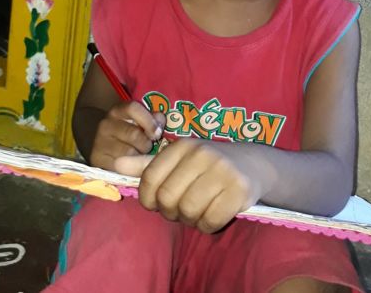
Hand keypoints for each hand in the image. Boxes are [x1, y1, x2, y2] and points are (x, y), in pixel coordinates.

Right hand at [90, 101, 164, 171]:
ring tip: (139, 158)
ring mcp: (100, 143)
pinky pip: (121, 168)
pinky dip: (130, 169)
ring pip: (129, 153)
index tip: (158, 133)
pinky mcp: (98, 160)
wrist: (104, 149)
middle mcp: (106, 124)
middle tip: (148, 149)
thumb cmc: (129, 135)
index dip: (148, 120)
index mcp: (118, 111)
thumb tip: (160, 119)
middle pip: (134, 134)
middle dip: (146, 144)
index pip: (133, 108)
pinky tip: (131, 167)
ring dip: (139, 158)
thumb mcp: (139, 123)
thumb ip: (152, 119)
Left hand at [115, 139, 266, 232]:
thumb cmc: (208, 163)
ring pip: (188, 210)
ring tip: (196, 212)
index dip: (148, 199)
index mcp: (183, 145)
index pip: (151, 178)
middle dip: (170, 211)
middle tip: (180, 210)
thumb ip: (148, 164)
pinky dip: (207, 225)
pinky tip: (212, 215)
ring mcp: (222, 171)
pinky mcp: (239, 190)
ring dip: (189, 220)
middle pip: (168, 198)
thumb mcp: (180, 158)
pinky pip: (211, 220)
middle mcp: (202, 154)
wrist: (254, 163)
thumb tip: (116, 164)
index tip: (156, 203)